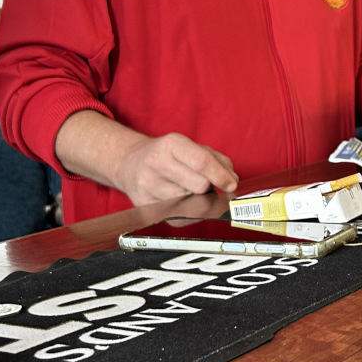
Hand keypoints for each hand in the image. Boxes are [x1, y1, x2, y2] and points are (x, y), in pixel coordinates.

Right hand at [116, 133, 238, 205]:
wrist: (130, 163)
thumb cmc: (167, 155)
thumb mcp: (190, 147)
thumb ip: (217, 160)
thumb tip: (232, 181)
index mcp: (171, 144)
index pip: (201, 162)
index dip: (221, 176)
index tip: (231, 184)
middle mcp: (157, 163)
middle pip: (198, 186)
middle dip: (209, 188)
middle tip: (205, 184)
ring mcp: (148, 185)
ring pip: (189, 203)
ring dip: (197, 200)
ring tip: (188, 189)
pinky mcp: (145, 205)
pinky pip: (178, 217)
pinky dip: (188, 212)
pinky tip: (182, 201)